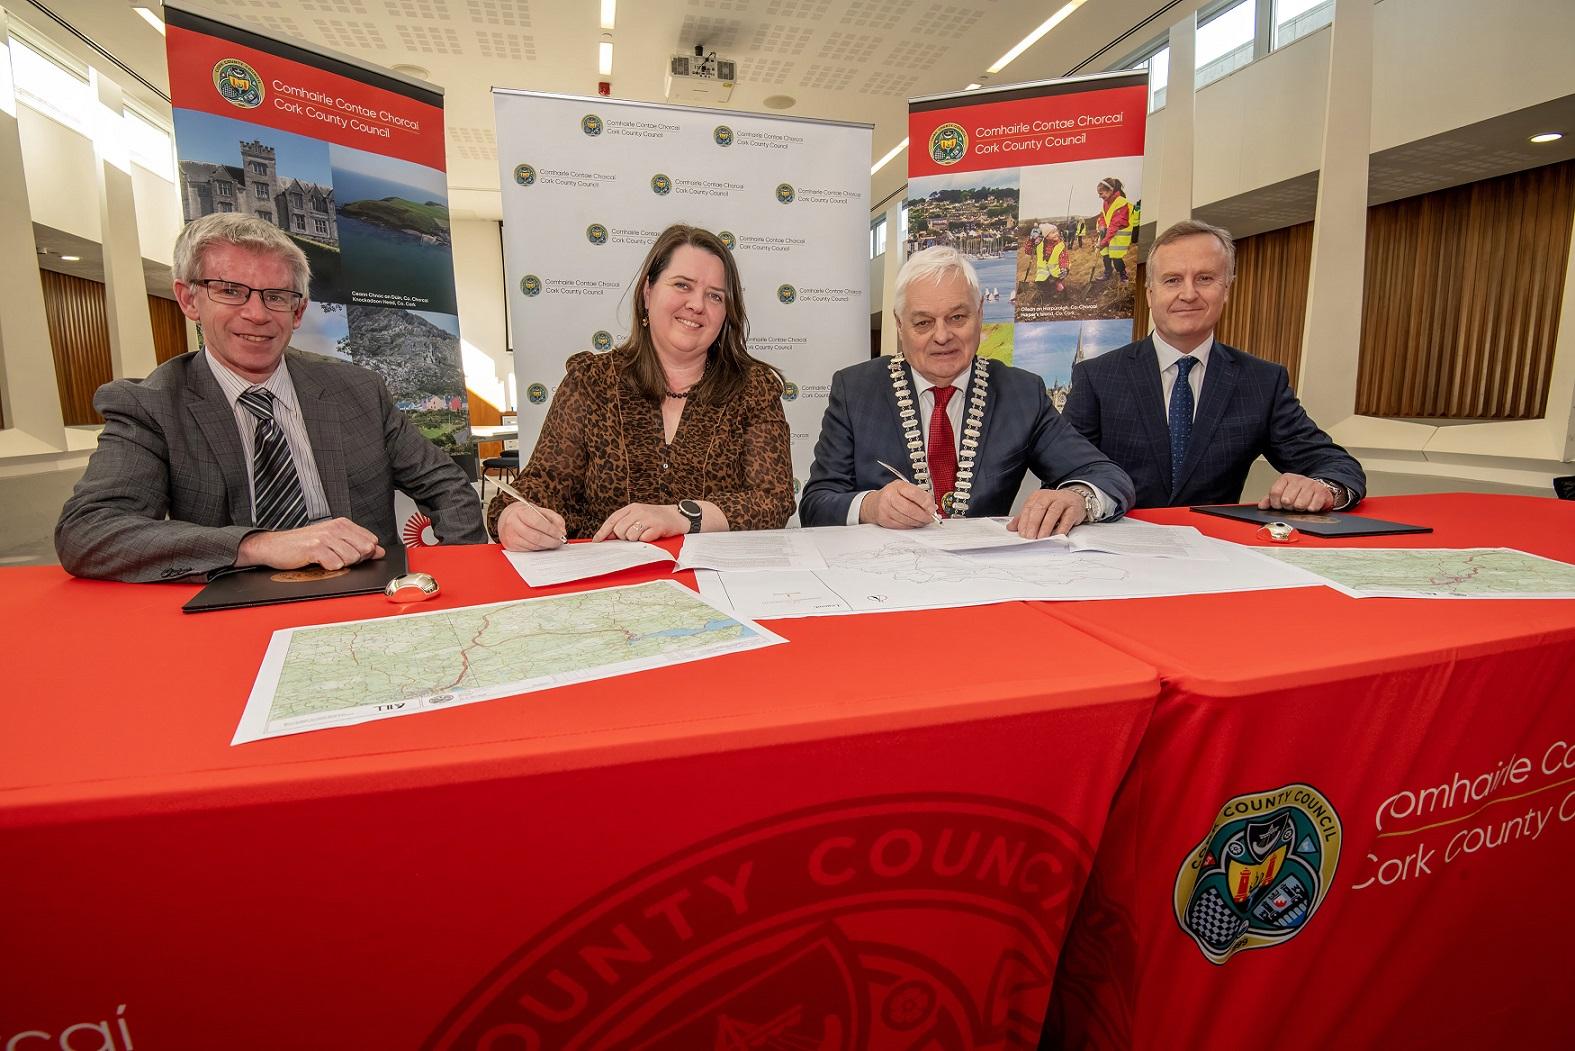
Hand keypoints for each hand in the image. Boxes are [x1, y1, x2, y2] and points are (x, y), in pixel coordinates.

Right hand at [235, 517, 383, 569]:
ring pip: (352, 558)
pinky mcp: (315, 548)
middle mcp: (336, 528)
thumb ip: (357, 545)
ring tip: (326, 560)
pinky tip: (320, 563)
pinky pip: (336, 563)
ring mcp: (325, 537)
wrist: (274, 547)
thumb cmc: (303, 545)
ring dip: (340, 564)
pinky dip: (330, 568)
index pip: (371, 541)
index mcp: (343, 524)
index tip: (349, 554)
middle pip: (364, 550)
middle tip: (336, 558)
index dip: (364, 553)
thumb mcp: (333, 542)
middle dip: (354, 559)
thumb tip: (380, 551)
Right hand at [497, 500, 566, 550]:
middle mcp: (512, 524)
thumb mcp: (541, 511)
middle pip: (536, 537)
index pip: (538, 523)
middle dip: (551, 541)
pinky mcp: (510, 546)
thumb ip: (554, 518)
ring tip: (553, 543)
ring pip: (533, 546)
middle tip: (559, 541)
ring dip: (546, 546)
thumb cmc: (526, 514)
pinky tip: (543, 545)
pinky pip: (528, 550)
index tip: (561, 534)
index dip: (552, 530)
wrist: (509, 518)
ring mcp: (510, 536)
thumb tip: (562, 531)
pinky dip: (539, 549)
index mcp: (520, 512)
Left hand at [593, 502, 686, 542]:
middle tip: (634, 536)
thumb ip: (625, 523)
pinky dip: (646, 540)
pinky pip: (643, 539)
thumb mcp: (640, 516)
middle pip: (619, 530)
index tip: (597, 541)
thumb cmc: (658, 518)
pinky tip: (652, 535)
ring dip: (635, 539)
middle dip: (623, 537)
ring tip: (644, 534)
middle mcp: (638, 511)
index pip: (612, 519)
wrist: (680, 516)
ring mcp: (648, 518)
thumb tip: (608, 536)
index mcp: (632, 508)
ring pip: (630, 536)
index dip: (603, 531)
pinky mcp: (657, 526)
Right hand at [860, 479, 936, 528]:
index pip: (914, 493)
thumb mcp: (905, 489)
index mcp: (898, 486)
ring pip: (906, 519)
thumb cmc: (893, 495)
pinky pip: (902, 526)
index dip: (925, 502)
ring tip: (923, 521)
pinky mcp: (885, 520)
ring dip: (918, 522)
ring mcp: (885, 509)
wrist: (874, 503)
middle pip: (910, 509)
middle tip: (930, 518)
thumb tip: (932, 507)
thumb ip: (920, 496)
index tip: (932, 508)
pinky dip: (911, 526)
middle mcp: (890, 496)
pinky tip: (914, 523)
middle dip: (923, 516)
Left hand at [1008, 488, 1086, 538]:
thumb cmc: (1054, 505)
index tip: (1022, 533)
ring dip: (1046, 526)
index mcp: (1038, 496)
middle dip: (1033, 524)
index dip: (1024, 521)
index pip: (1028, 508)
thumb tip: (1011, 527)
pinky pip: (1067, 518)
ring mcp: (1062, 501)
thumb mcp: (1038, 509)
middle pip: (1039, 509)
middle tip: (1030, 537)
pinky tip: (1057, 535)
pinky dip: (1062, 528)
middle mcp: (1049, 497)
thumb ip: (1024, 518)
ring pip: (1052, 512)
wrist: (1075, 499)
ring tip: (1041, 537)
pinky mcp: (1074, 509)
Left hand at [1258, 473, 1335, 512]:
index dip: (1275, 503)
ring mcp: (1310, 485)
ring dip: (1299, 509)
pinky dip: (1310, 510)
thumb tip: (1261, 506)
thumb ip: (1270, 499)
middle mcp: (1298, 480)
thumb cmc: (1299, 492)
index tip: (1279, 506)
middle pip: (1286, 500)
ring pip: (1299, 504)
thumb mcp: (1283, 492)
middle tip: (1291, 506)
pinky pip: (1312, 507)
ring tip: (1301, 506)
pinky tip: (1310, 506)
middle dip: (1288, 507)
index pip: (1275, 492)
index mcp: (1286, 479)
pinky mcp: (1321, 492)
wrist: (1320, 487)